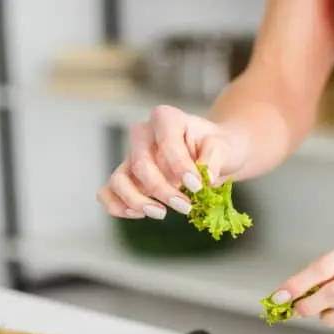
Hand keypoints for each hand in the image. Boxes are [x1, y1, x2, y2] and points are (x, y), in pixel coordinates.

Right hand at [97, 105, 246, 219]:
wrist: (212, 155)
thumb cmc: (215, 147)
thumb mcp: (224, 146)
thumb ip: (214, 157)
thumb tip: (204, 178)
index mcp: (166, 118)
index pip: (166, 142)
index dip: (179, 166)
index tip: (198, 186)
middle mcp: (143, 134)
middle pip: (141, 165)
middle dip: (162, 190)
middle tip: (186, 206)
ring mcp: (131, 156)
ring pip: (118, 180)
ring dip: (137, 201)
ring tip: (160, 213)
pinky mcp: (126, 177)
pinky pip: (108, 192)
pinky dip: (118, 206)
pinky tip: (139, 214)